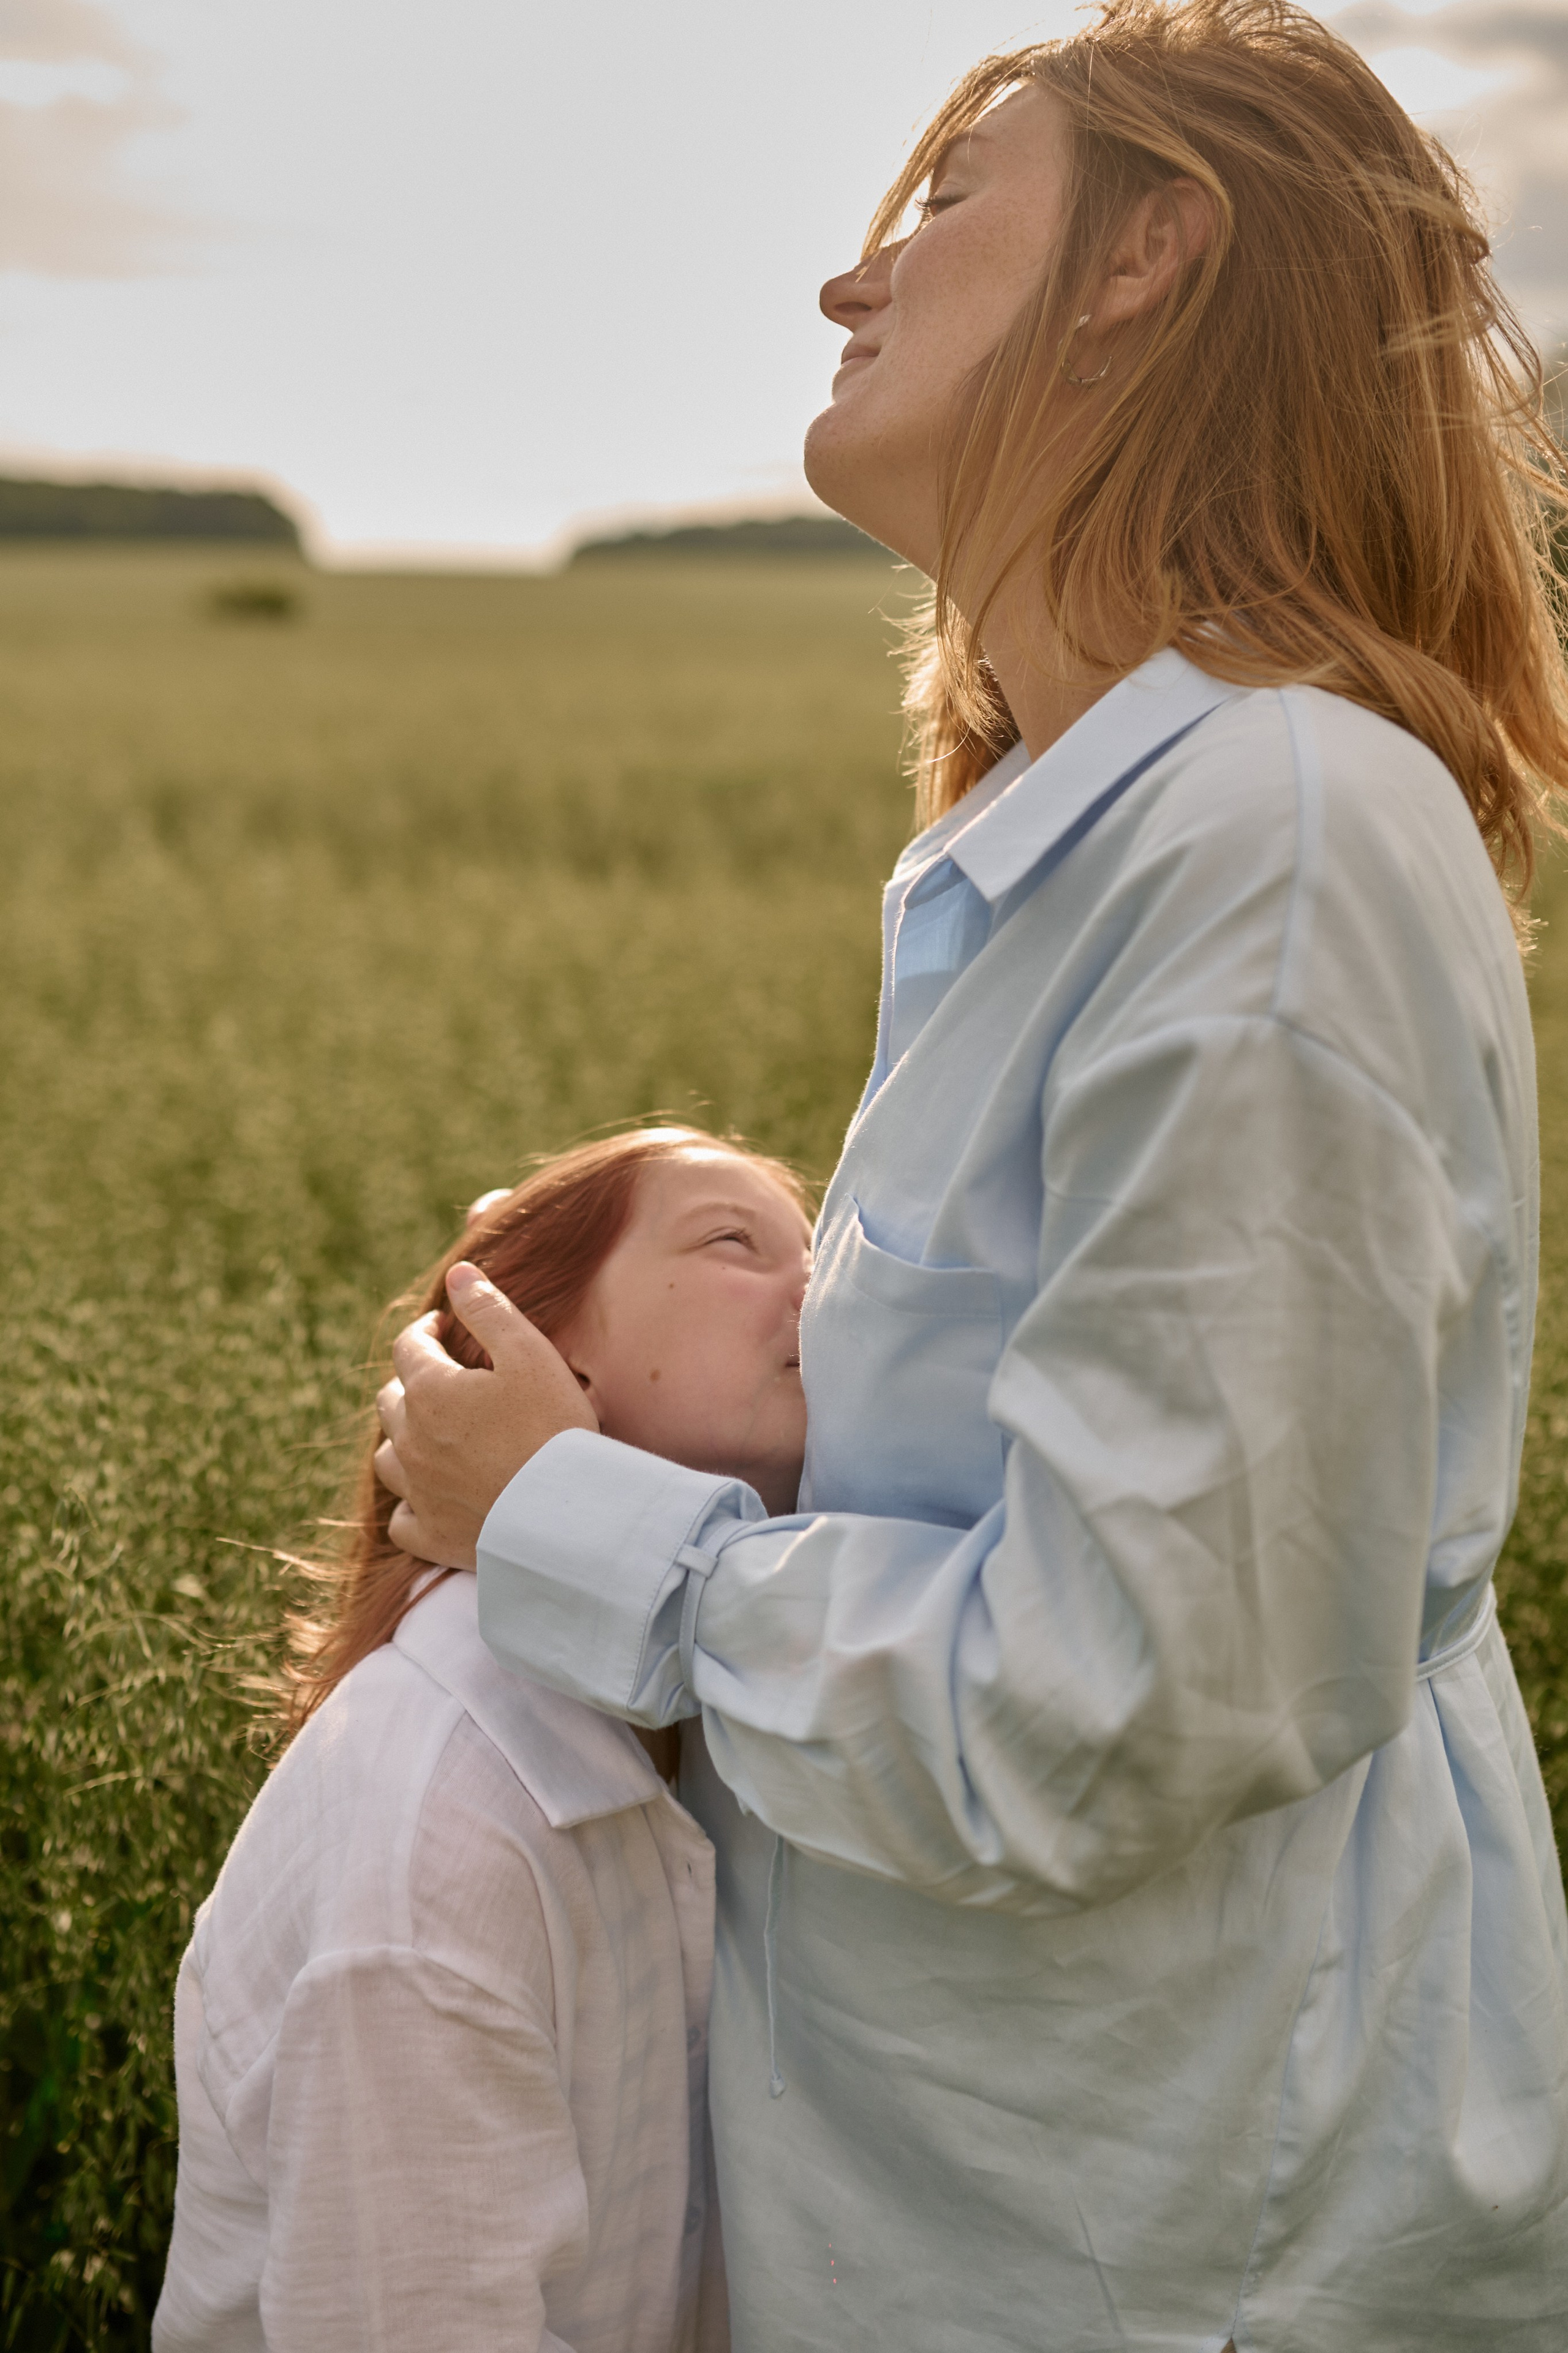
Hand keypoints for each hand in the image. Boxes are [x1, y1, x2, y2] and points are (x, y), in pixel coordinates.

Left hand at [373, 1263, 596, 1567]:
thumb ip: (488, 1309)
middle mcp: (411, 1439)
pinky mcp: (431, 1535)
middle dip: (411, 1381)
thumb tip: (456, 1274)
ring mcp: (417, 1491)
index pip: (410, 1345)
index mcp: (430, 1390)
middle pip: (391, 1399)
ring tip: (431, 1434)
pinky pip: (401, 1519)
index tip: (444, 1325)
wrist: (567, 1514)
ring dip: (403, 1438)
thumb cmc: (553, 1427)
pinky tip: (429, 1496)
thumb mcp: (529, 1353)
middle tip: (443, 1378)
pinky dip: (411, 1503)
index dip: (426, 1329)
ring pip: (388, 1457)